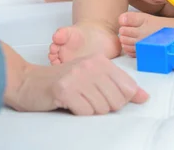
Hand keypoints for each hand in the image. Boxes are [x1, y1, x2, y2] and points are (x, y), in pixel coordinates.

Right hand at [14, 53, 148, 114]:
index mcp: (100, 60)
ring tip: (79, 101)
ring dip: (90, 110)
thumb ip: (119, 85)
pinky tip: (70, 104)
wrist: (29, 82)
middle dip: (105, 107)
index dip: (121, 99)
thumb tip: (145, 97)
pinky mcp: (64, 90)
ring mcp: (77, 76)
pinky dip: (79, 113)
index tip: (107, 98)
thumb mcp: (93, 77)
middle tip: (89, 100)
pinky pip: (85, 112)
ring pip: (101, 108)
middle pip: (116, 100)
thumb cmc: (64, 81)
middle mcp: (90, 65)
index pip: (127, 87)